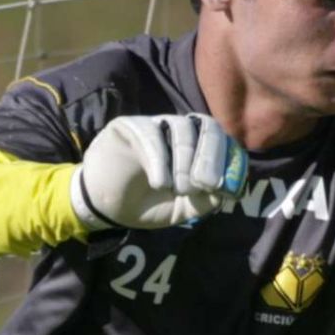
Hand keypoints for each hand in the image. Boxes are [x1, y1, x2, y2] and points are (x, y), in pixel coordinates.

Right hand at [69, 114, 247, 229]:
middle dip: (212, 156)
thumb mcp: (182, 209)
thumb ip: (205, 201)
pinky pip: (150, 134)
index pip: (223, 141)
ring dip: (186, 160)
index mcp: (199, 147)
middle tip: (207, 185)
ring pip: (182, 127)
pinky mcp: (129, 125)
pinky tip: (160, 183)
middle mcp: (180, 131)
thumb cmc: (148, 204)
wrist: (106, 207)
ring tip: (179, 189)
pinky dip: (160, 160)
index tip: (225, 188)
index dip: (228, 161)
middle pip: (207, 127)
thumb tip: (225, 192)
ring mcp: (156, 124)